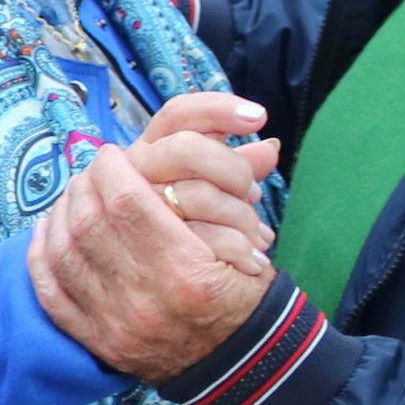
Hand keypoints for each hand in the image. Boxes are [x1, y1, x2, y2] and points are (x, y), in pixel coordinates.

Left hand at [29, 127, 271, 381]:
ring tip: (72, 196)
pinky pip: (52, 294)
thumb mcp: (244, 246)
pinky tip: (46, 232)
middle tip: (91, 173)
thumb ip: (207, 199)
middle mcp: (142, 299)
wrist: (244, 367)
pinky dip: (41, 257)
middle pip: (88, 223)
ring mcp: (114, 324)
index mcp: (183, 271)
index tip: (113, 156)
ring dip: (60, 215)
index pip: (125, 201)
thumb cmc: (246, 296)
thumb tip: (167, 149)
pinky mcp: (98, 342)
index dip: (112, 169)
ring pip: (64, 253)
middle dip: (84, 187)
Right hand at [121, 91, 279, 273]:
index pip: (179, 115)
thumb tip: (270, 147)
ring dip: (240, 215)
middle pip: (186, 149)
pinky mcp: (149, 250)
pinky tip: (252, 260)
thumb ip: (236, 169)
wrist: (154, 295)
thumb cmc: (184, 237)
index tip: (258, 117)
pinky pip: (202, 240)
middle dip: (232, 170)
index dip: (216, 109)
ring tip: (259, 236)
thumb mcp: (209, 196)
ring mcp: (136, 210)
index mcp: (148, 154)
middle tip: (254, 193)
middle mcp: (133, 175)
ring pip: (196, 195)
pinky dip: (236, 248)